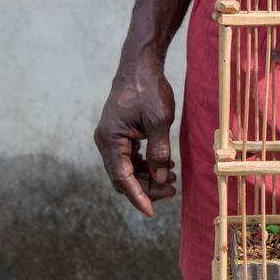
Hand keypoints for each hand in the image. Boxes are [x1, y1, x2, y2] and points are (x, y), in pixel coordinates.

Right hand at [94, 60, 176, 216]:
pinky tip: (166, 164)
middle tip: (173, 190)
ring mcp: (112, 139)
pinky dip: (148, 165)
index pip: (122, 177)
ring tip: (173, 176)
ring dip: (149, 177)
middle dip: (148, 188)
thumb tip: (162, 178)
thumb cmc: (148, 90)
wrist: (140, 67)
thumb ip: (159, 151)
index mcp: (110, 139)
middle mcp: (106, 142)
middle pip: (124, 177)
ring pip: (129, 170)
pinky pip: (132, 159)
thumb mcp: (159, 121)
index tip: (150, 212)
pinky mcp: (121, 136)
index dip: (138, 196)